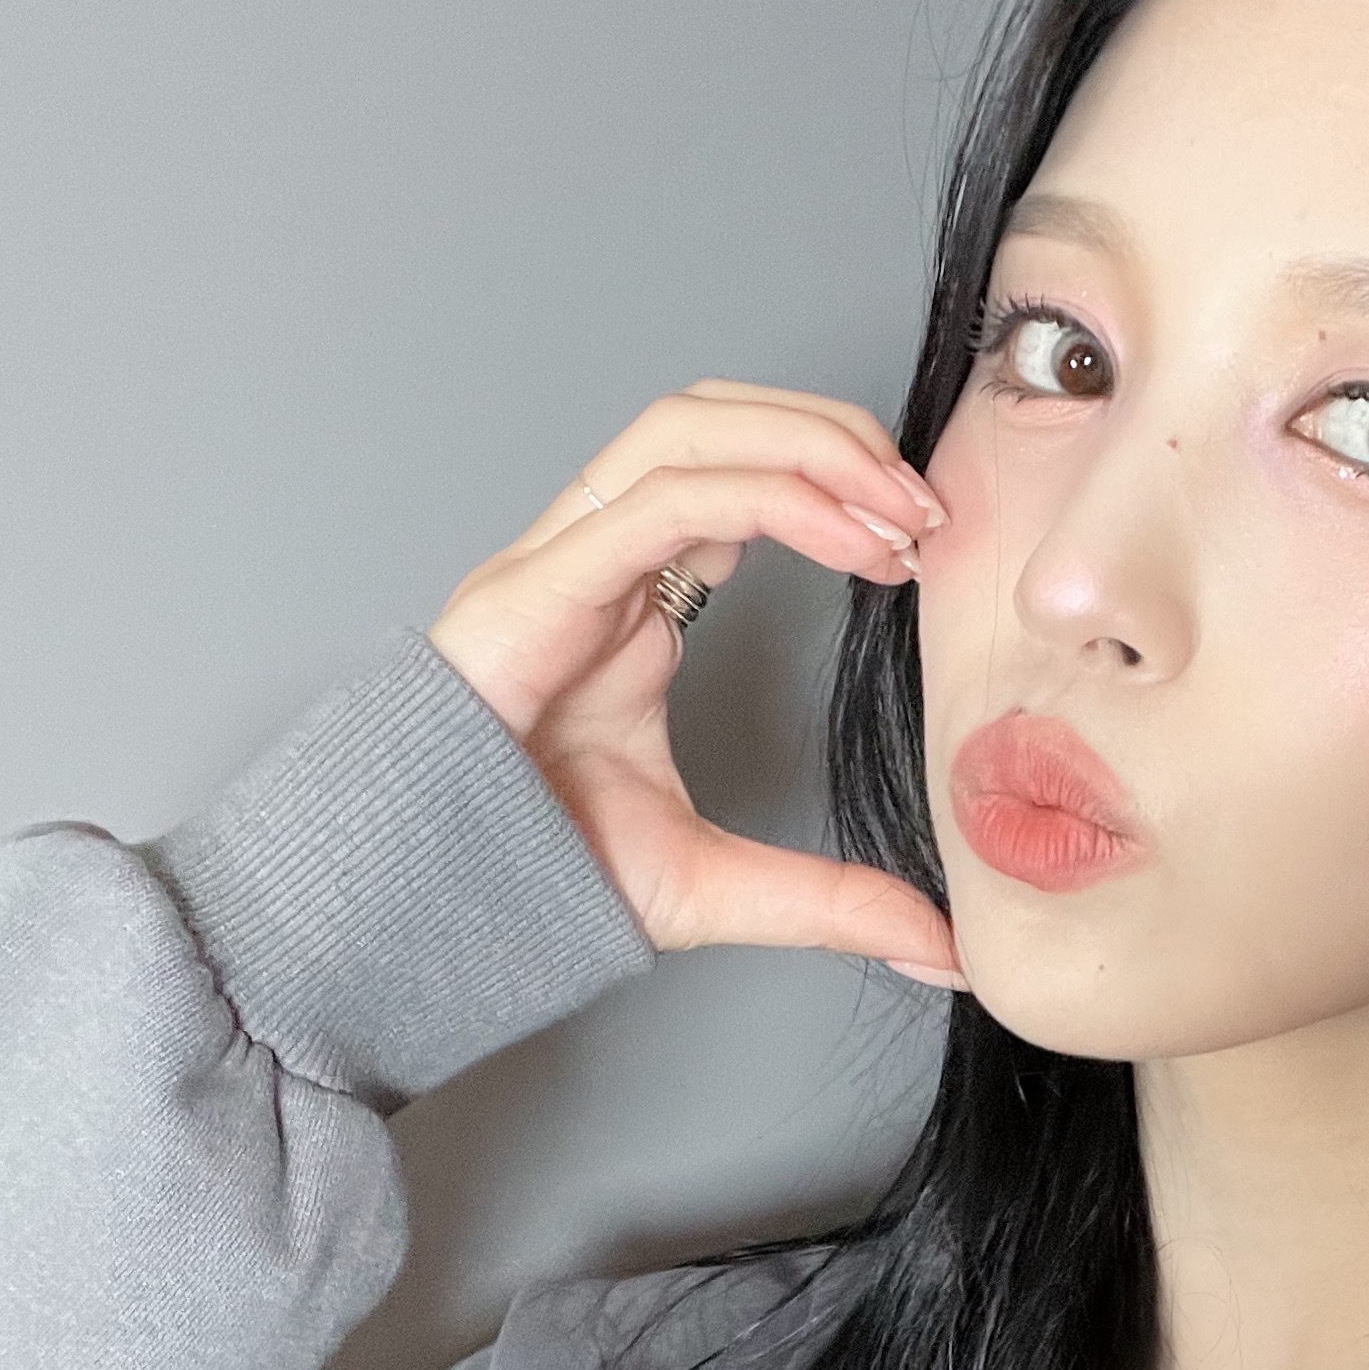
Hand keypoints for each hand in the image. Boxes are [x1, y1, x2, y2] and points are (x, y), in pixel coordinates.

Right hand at [425, 381, 962, 976]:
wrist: (425, 912)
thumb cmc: (531, 878)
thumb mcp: (715, 887)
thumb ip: (829, 904)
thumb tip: (943, 947)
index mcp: (627, 601)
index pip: (733, 482)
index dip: (832, 484)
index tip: (919, 542)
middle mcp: (591, 561)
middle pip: (712, 422)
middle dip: (829, 436)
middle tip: (925, 506)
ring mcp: (554, 566)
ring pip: (682, 430)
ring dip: (803, 444)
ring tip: (893, 507)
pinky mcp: (532, 591)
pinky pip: (658, 501)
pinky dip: (763, 495)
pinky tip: (841, 534)